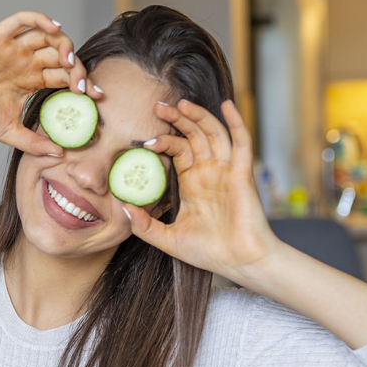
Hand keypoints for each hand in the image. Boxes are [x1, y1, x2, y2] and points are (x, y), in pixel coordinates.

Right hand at [0, 11, 100, 156]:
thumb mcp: (10, 133)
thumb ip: (34, 142)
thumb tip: (60, 154)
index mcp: (31, 81)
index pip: (64, 77)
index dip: (83, 84)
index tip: (97, 96)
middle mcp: (26, 62)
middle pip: (61, 56)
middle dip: (77, 68)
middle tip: (83, 85)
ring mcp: (13, 48)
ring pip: (47, 36)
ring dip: (64, 44)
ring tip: (69, 62)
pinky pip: (23, 20)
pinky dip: (41, 19)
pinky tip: (54, 28)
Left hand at [122, 100, 279, 282]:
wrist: (240, 263)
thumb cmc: (209, 252)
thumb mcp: (168, 239)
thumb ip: (145, 225)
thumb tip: (123, 207)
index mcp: (193, 182)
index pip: (178, 150)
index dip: (163, 141)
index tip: (145, 140)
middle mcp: (209, 172)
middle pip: (193, 135)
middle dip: (177, 119)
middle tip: (157, 106)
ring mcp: (226, 171)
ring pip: (213, 133)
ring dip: (198, 116)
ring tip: (181, 103)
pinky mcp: (242, 175)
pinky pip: (241, 143)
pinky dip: (236, 122)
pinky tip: (226, 105)